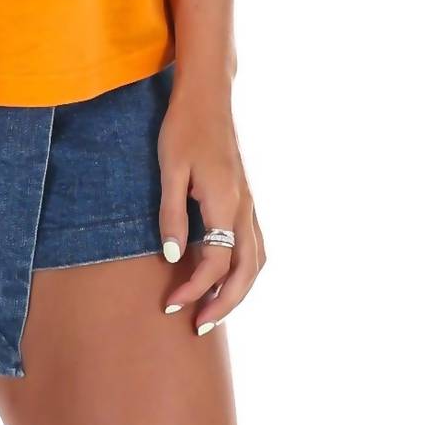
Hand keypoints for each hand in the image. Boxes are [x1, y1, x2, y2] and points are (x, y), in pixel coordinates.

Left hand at [157, 77, 265, 333]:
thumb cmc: (183, 128)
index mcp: (225, 201)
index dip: (195, 287)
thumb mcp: (169, 169)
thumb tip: (172, 257)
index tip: (171, 303)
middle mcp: (244, 207)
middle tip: (198, 327)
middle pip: (247, 271)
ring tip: (212, 310)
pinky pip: (254, 245)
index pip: (216, 261)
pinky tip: (226, 278)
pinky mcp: (245, 199)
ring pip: (256, 261)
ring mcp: (248, 203)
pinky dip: (245, 270)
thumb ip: (171, 215)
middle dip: (224, 304)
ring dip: (238, 291)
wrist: (207, 97)